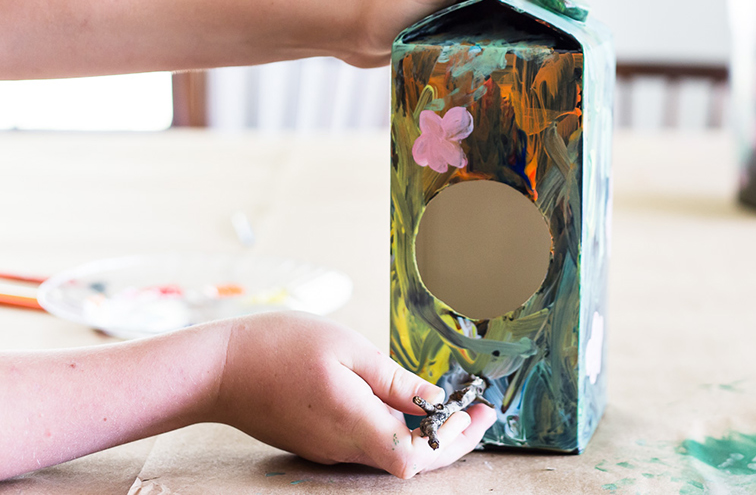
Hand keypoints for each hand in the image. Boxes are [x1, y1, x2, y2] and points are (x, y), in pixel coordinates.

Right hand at [212, 311, 495, 478]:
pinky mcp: (318, 441)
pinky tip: (410, 406)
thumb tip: (434, 400)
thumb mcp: (348, 350)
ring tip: (457, 406)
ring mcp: (328, 448)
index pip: (415, 458)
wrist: (218, 368)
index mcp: (355, 424)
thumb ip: (394, 381)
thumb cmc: (279, 348)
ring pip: (390, 454)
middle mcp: (343, 447)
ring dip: (428, 435)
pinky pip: (368, 443)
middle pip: (410, 461)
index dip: (452, 441)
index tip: (475, 412)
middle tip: (483, 412)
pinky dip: (399, 430)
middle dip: (453, 439)